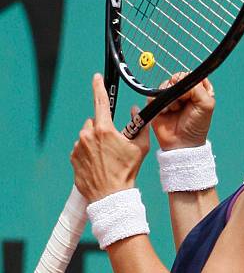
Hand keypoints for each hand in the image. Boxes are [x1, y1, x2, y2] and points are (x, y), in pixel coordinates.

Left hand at [71, 74, 149, 202]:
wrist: (110, 195)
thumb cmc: (127, 171)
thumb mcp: (140, 147)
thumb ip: (140, 125)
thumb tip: (135, 110)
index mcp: (104, 129)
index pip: (101, 101)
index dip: (99, 87)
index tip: (97, 77)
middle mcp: (88, 135)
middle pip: (94, 122)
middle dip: (103, 127)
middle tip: (114, 143)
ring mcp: (78, 147)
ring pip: (87, 135)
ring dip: (95, 141)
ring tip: (106, 157)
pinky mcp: (73, 157)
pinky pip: (81, 148)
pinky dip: (89, 152)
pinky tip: (98, 163)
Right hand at [151, 74, 214, 150]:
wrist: (182, 143)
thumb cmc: (197, 126)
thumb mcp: (206, 105)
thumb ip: (198, 88)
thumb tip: (181, 79)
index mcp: (198, 91)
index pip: (193, 76)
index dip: (190, 80)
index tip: (191, 88)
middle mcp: (184, 93)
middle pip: (177, 77)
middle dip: (178, 87)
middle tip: (183, 100)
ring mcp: (170, 98)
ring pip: (165, 85)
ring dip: (169, 96)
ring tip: (174, 109)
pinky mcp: (158, 104)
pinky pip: (153, 95)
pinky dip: (159, 102)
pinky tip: (166, 112)